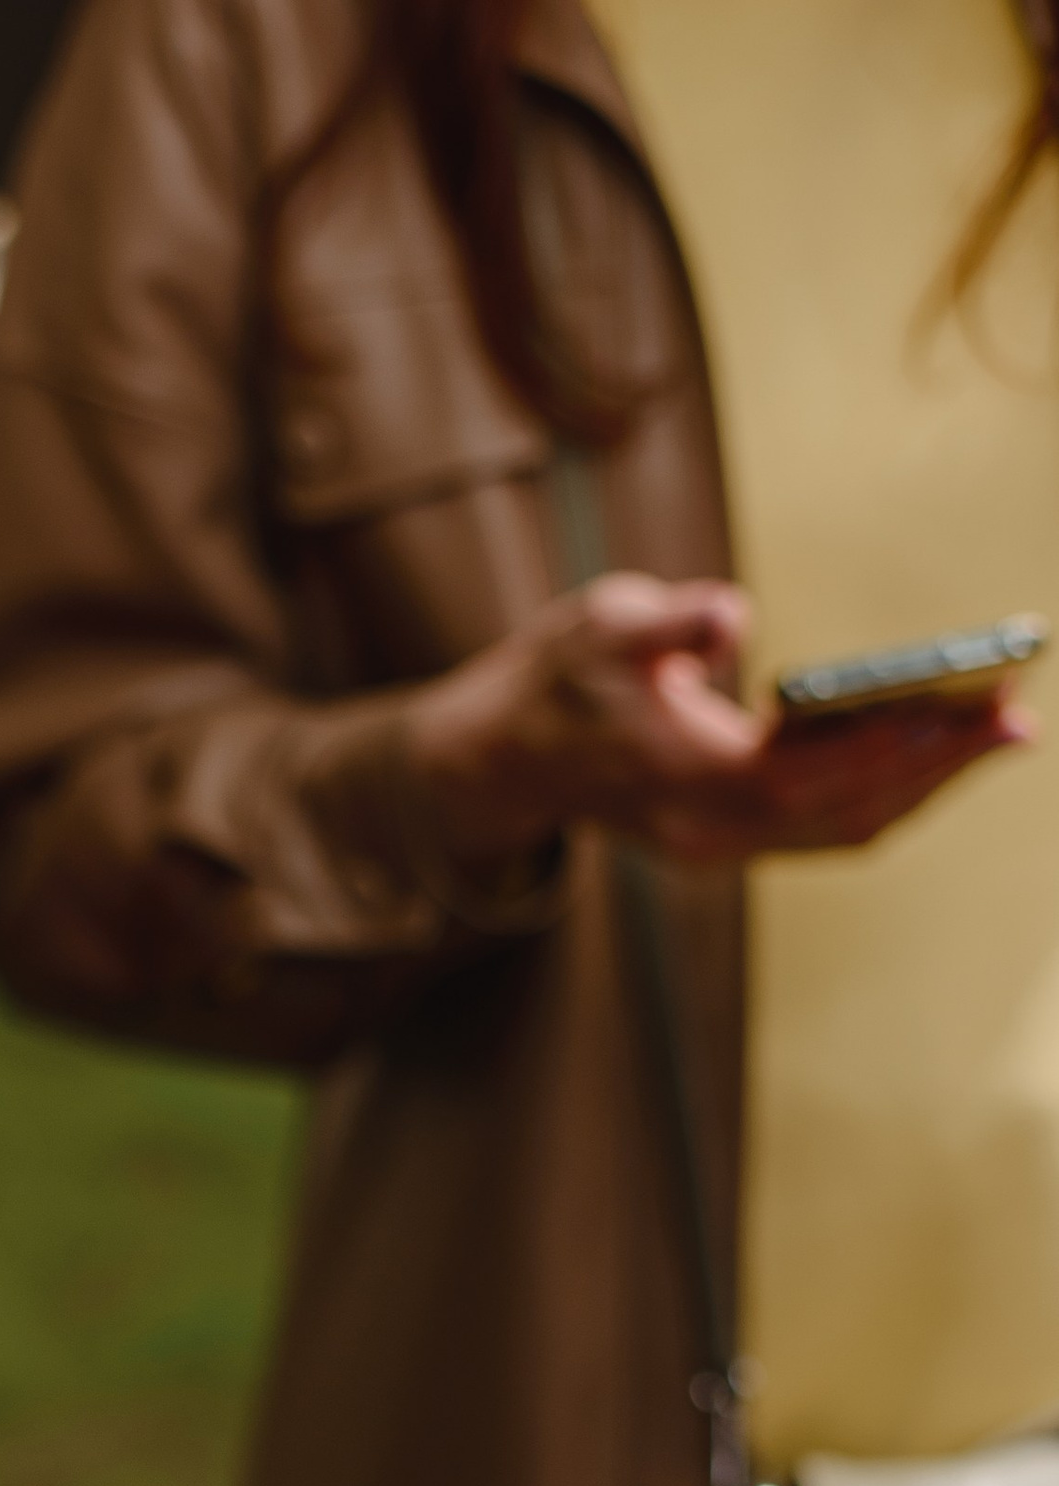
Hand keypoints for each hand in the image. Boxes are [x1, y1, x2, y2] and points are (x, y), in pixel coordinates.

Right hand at [406, 572, 1025, 870]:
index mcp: (680, 777)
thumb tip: (729, 617)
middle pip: (845, 813)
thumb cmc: (553, 684)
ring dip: (926, 786)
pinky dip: (891, 793)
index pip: (804, 774)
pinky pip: (830, 829)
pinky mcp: (734, 838)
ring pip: (847, 829)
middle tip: (1016, 718)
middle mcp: (707, 830)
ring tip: (998, 733)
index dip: (890, 747)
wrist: (502, 760)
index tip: (963, 711)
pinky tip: (939, 753)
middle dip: (936, 767)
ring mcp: (720, 844)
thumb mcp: (597, 625)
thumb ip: (667, 620)